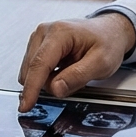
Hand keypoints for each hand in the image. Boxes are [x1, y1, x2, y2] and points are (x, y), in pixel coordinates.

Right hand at [17, 13, 135, 111]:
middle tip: (76, 79)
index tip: (26, 105)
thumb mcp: (102, 63)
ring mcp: (39, 38)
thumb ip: (78, 76)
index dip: (32, 87)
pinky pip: (35, 70)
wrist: (109, 31)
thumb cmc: (107, 42)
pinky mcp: (38, 45)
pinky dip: (48, 76)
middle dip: (50, 84)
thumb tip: (55, 88)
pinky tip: (64, 68)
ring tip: (72, 70)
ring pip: (32, 72)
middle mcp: (44, 32)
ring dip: (49, 80)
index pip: (40, 64)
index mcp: (59, 32)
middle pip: (33, 70)